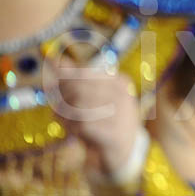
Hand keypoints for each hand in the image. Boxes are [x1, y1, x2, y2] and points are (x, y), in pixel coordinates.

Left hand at [50, 57, 141, 178]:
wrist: (124, 150)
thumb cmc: (106, 118)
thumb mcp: (96, 95)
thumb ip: (76, 79)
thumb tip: (54, 59)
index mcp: (120, 81)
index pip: (84, 73)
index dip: (63, 82)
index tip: (54, 89)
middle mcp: (123, 95)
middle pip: (79, 89)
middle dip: (61, 99)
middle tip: (56, 107)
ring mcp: (120, 114)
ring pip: (78, 106)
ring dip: (64, 114)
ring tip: (63, 119)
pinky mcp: (113, 134)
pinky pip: (82, 125)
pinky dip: (71, 127)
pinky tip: (72, 130)